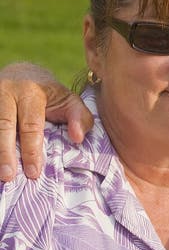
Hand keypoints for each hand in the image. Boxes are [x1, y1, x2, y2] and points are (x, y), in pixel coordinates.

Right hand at [0, 64, 92, 181]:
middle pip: (4, 126)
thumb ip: (80, 118)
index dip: (32, 150)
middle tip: (8, 176)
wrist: (22, 74)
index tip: (33, 172)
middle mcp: (7, 92)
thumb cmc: (50, 95)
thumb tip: (78, 138)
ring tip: (0, 173)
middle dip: (5, 153)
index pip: (31, 125)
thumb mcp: (70, 101)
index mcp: (31, 92)